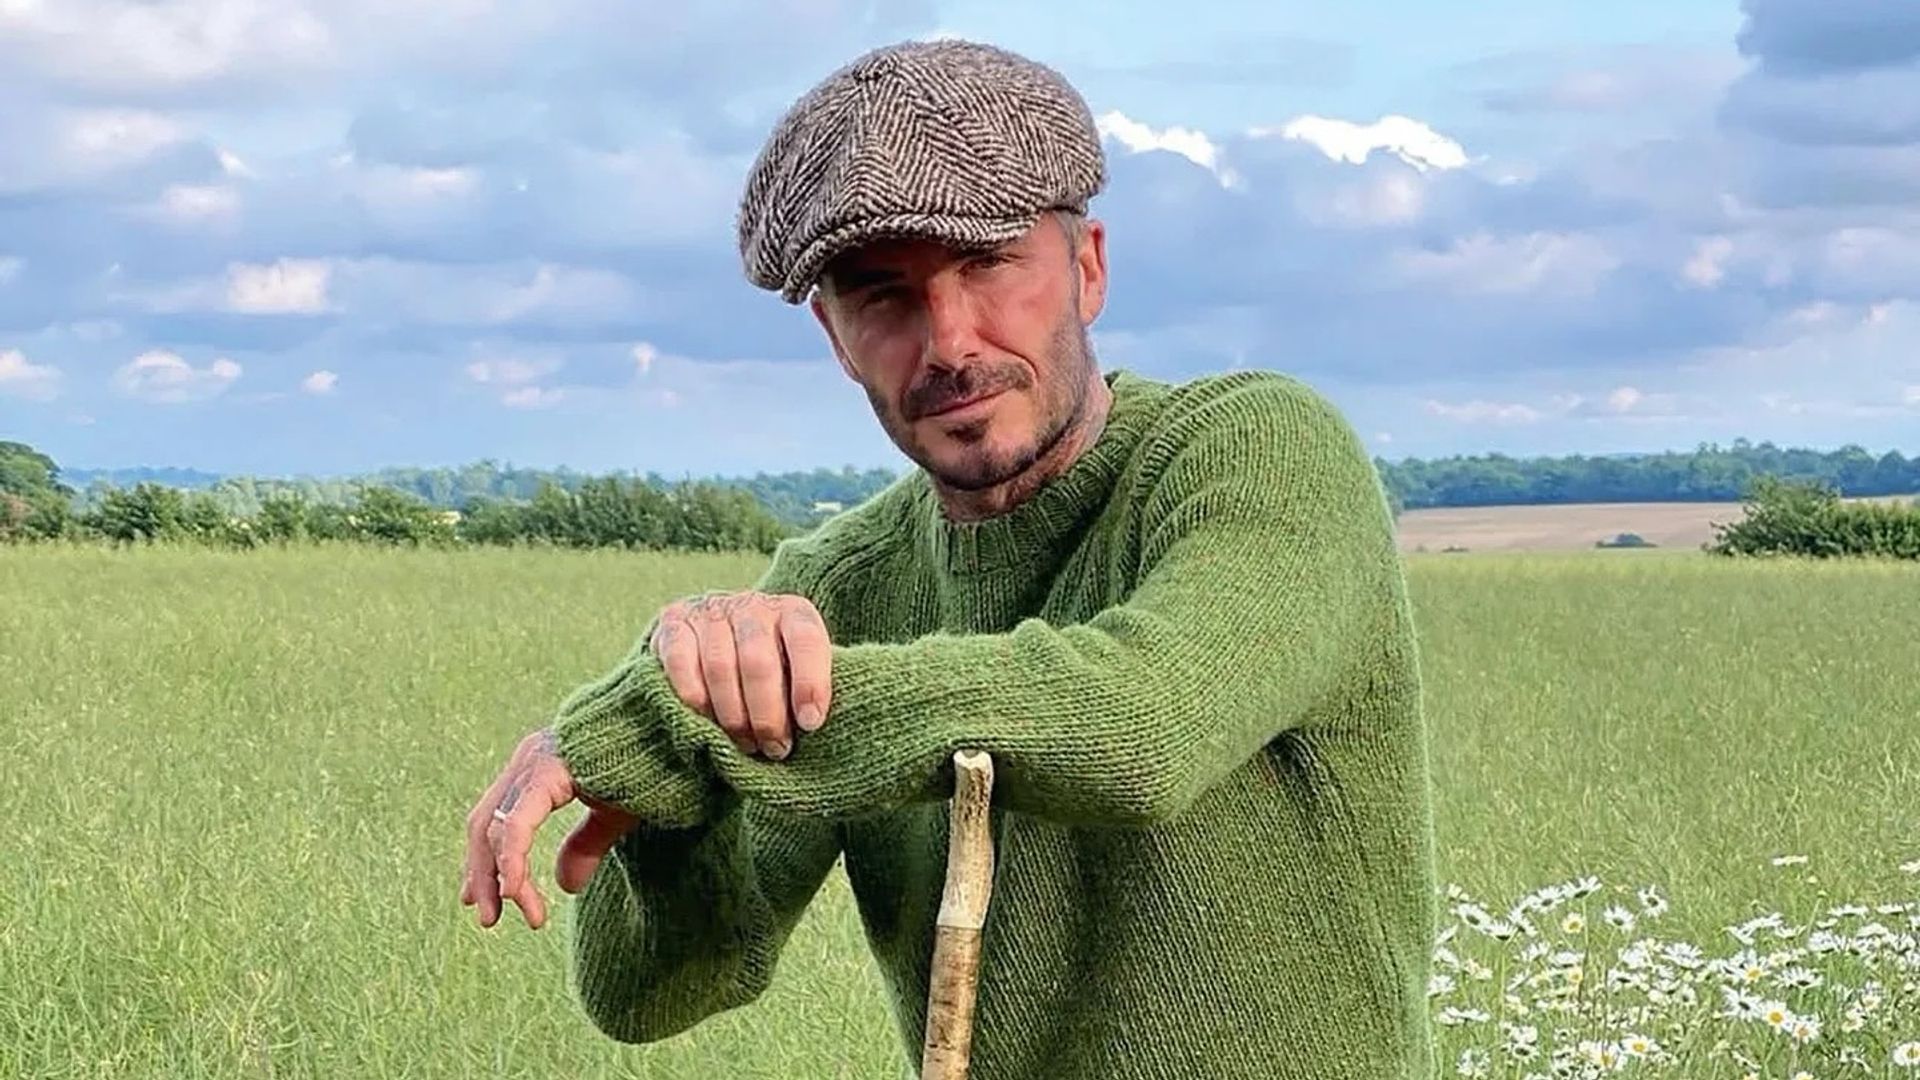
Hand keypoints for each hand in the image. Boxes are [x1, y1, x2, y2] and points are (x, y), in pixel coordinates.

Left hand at [462, 727, 639, 928]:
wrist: (673, 734)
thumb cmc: (649, 767)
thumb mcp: (612, 816)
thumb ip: (584, 846)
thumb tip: (565, 886)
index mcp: (539, 767)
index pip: (495, 819)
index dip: (484, 862)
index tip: (481, 901)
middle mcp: (529, 759)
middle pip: (483, 823)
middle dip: (483, 874)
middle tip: (488, 918)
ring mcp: (535, 761)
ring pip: (493, 827)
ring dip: (499, 876)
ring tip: (512, 914)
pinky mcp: (547, 769)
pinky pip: (517, 822)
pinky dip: (512, 859)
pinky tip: (516, 890)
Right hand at [650, 590, 832, 760]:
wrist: (712, 638)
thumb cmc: (769, 667)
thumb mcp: (796, 670)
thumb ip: (806, 691)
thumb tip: (810, 726)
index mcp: (792, 612)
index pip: (807, 640)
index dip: (810, 683)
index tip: (810, 723)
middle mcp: (752, 606)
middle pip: (759, 661)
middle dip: (768, 715)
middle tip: (775, 749)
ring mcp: (710, 612)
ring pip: (719, 667)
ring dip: (732, 717)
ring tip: (745, 745)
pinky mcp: (673, 623)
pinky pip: (679, 663)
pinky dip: (693, 700)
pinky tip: (706, 722)